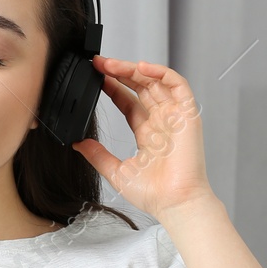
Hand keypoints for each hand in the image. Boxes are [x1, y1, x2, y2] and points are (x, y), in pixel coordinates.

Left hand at [72, 55, 215, 221]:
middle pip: (140, 87)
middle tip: (98, 64)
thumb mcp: (116, 171)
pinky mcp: (188, 115)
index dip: (113, 87)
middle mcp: (162, 122)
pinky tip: (141, 67)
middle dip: (120, 73)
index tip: (96, 77)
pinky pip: (178, 85)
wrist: (174, 203)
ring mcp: (175, 117)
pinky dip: (162, 72)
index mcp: (148, 134)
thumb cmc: (154, 194)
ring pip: (155, 82)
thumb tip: (78, 144)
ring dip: (134, 69)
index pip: (129, 102)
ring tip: (111, 64)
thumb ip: (97, 155)